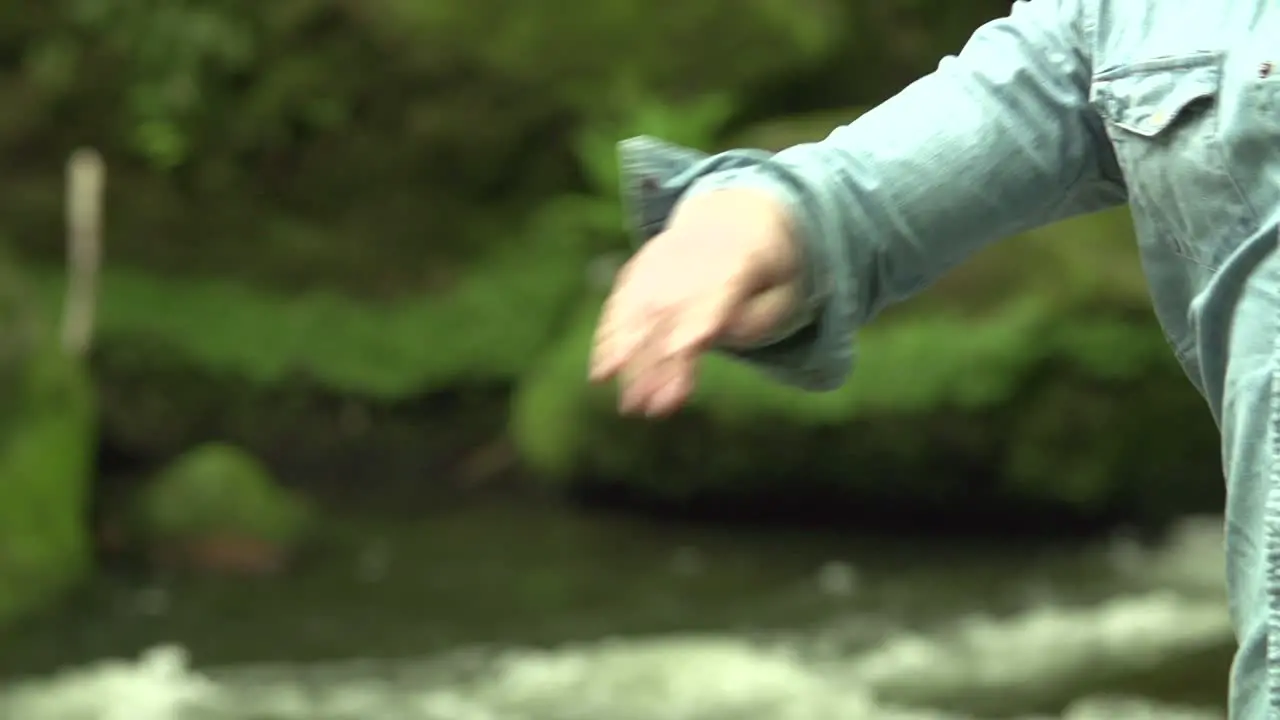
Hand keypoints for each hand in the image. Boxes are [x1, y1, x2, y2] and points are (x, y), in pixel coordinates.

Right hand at [589, 189, 802, 416]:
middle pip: (670, 309)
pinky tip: (600, 367)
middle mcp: (695, 256)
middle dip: (651, 357)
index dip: (697, 324)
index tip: (683, 353)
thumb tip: (703, 342)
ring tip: (604, 384)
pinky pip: (622, 298)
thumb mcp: (784, 293)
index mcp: (739, 261)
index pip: (715, 297)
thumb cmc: (768, 269)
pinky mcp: (643, 265)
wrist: (739, 215)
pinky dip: (608, 332)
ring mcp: (664, 257)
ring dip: (618, 346)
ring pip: (637, 302)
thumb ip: (753, 320)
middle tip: (639, 404)